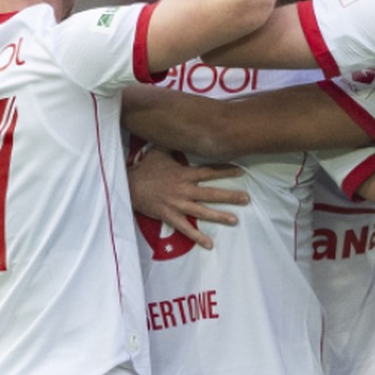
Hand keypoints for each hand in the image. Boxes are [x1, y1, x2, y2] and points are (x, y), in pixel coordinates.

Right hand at [127, 146, 248, 249]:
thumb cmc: (146, 168)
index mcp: (184, 174)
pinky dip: (197, 237)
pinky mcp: (169, 216)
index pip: (209, 171)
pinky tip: (210, 244)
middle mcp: (184, 190)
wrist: (128, 186)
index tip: (241, 171)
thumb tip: (182, 130)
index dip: (225, 170)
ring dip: (219, 216)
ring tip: (235, 220)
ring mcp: (177, 204)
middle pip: (211, 193)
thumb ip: (175, 143)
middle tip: (246, 199)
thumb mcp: (160, 151)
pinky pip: (185, 229)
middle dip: (230, 196)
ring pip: (202, 212)